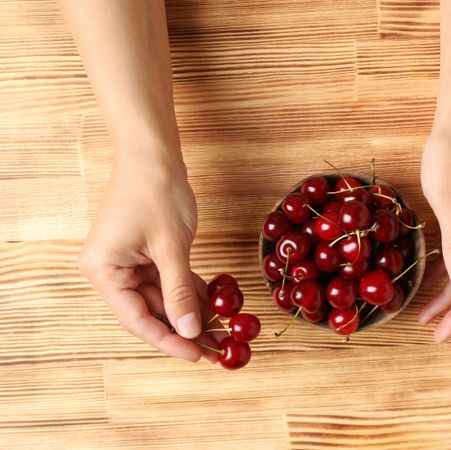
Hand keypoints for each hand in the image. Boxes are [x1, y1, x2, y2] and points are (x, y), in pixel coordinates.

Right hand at [79, 149, 219, 361]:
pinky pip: (167, 281)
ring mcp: (127, 263)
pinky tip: (215, 304)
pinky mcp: (144, 254)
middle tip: (216, 348)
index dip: (168, 341)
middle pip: (150, 312)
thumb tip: (192, 330)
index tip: (197, 356)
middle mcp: (110, 272)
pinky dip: (189, 291)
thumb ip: (180, 291)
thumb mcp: (172, 247)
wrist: (153, 155)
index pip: (137, 320)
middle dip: (185, 328)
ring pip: (162, 299)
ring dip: (191, 312)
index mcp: (104, 272)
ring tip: (221, 329)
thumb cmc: (156, 193)